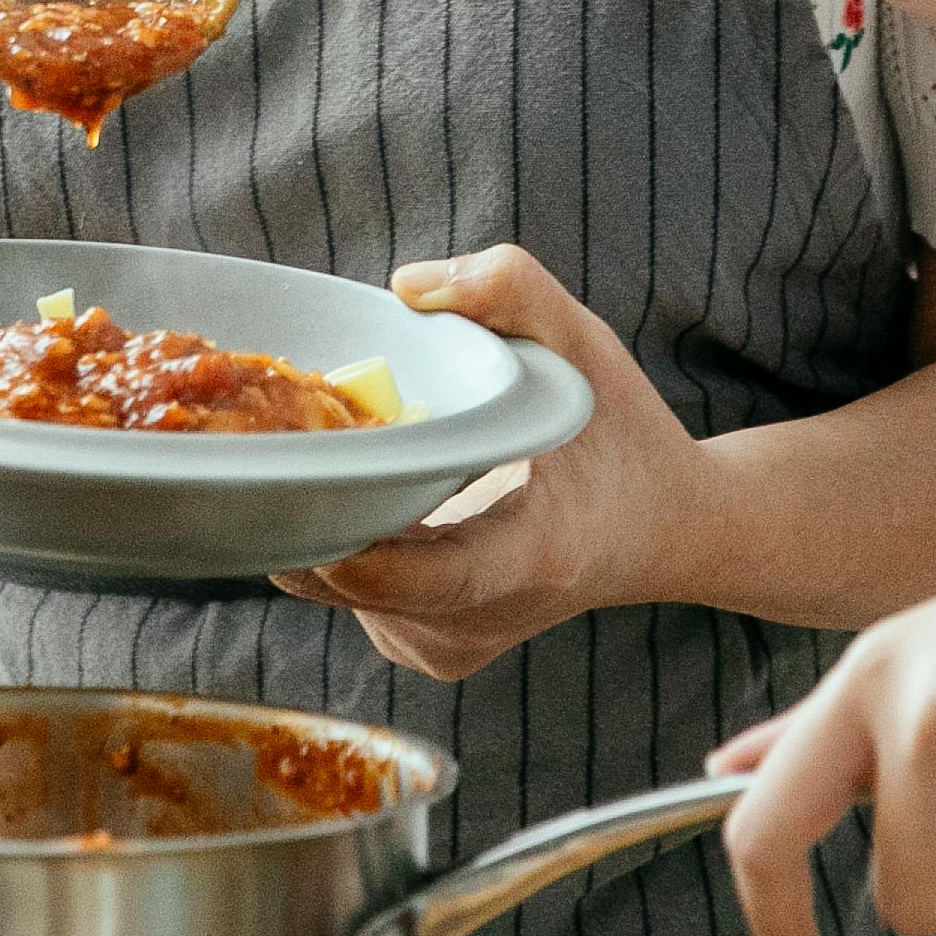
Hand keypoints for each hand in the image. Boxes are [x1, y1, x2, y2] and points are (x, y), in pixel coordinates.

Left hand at [272, 245, 715, 679]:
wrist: (667, 531)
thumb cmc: (624, 434)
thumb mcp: (586, 345)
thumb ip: (512, 291)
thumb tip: (407, 285)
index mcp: (530, 559)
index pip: (425, 577)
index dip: (354, 550)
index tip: (295, 494)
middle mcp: (481, 620)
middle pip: (349, 578)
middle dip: (301, 499)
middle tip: (268, 426)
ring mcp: (446, 645)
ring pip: (331, 585)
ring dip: (312, 515)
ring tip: (322, 446)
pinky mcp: (422, 649)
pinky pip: (343, 594)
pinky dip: (334, 537)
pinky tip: (356, 486)